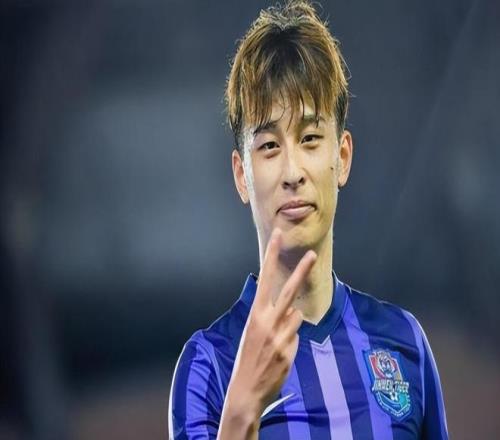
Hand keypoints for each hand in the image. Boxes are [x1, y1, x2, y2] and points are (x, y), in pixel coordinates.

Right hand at [219, 228, 316, 435]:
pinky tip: (277, 357)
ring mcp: (281, 337)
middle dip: (301, 270)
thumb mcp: (253, 332)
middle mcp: (269, 322)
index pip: (265, 279)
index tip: (278, 236)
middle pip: (289, 291)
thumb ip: (271, 317)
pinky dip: (290, 343)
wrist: (245, 391)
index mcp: (255, 314)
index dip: (272, 257)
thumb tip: (294, 310)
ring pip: (296, 318)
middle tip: (312, 254)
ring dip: (289, 326)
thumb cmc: (247, 357)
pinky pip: (296, 338)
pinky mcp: (291, 351)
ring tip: (273, 343)